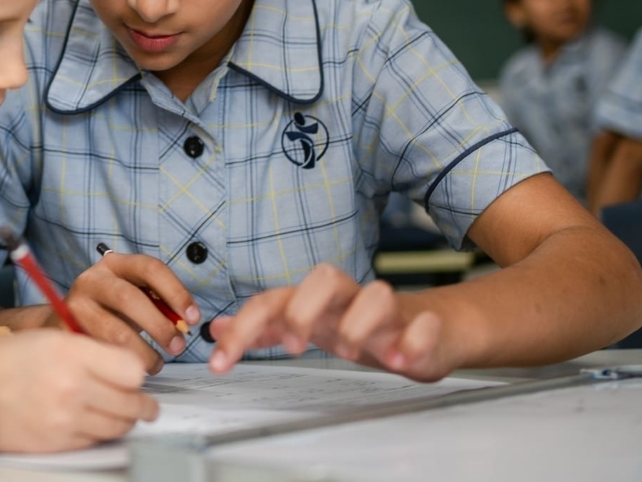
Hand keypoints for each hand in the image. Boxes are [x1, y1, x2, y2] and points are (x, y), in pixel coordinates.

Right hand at [0, 330, 158, 452]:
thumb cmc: (6, 362)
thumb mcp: (51, 339)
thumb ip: (91, 351)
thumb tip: (127, 368)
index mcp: (72, 352)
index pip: (133, 369)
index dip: (138, 373)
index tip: (135, 375)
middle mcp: (72, 386)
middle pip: (132, 402)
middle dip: (143, 404)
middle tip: (146, 405)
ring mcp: (66, 418)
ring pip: (119, 426)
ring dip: (126, 421)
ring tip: (126, 416)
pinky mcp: (58, 443)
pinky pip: (96, 441)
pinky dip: (100, 434)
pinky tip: (94, 424)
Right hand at [61, 252, 199, 373]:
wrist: (64, 323)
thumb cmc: (110, 311)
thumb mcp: (135, 300)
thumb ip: (159, 306)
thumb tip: (184, 324)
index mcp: (116, 264)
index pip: (150, 268)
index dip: (176, 292)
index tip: (194, 319)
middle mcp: (92, 279)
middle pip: (129, 297)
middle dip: (159, 325)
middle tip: (178, 347)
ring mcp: (75, 304)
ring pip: (114, 331)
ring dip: (142, 352)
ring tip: (156, 365)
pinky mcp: (66, 331)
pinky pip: (99, 353)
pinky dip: (120, 366)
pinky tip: (131, 373)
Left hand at [207, 264, 456, 381]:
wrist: (422, 327)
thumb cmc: (355, 325)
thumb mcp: (305, 325)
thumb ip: (263, 327)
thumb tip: (217, 327)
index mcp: (314, 301)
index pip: (273, 301)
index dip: (243, 328)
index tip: (221, 362)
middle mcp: (349, 299)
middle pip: (325, 278)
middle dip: (302, 310)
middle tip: (292, 348)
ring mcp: (388, 311)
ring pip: (376, 294)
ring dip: (358, 325)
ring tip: (348, 353)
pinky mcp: (423, 326)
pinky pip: (424, 323)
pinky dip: (414, 340)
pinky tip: (401, 360)